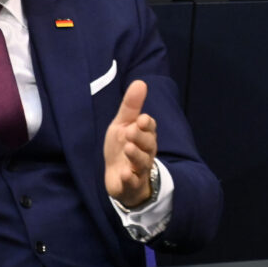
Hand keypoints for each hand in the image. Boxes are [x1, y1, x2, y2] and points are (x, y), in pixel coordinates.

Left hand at [103, 80, 158, 208]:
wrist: (117, 177)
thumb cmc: (121, 148)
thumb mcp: (122, 125)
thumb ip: (131, 106)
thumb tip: (140, 82)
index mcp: (144, 136)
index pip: (149, 128)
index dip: (146, 124)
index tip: (141, 119)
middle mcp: (145, 152)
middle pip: (148, 144)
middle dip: (140, 138)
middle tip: (130, 132)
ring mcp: (139, 169)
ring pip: (142, 162)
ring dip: (136, 155)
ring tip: (128, 148)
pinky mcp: (131, 184)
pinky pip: (134, 182)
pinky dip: (130, 178)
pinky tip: (125, 174)